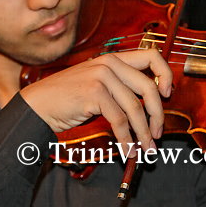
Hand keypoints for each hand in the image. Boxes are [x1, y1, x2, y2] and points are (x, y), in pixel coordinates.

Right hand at [20, 49, 172, 156]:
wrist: (38, 105)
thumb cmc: (66, 99)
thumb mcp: (96, 84)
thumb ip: (119, 87)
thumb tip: (147, 108)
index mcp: (112, 58)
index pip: (151, 55)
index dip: (165, 74)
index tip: (168, 94)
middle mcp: (109, 63)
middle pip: (148, 87)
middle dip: (157, 115)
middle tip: (157, 134)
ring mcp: (101, 77)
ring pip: (135, 108)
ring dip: (143, 134)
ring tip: (145, 150)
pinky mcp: (94, 93)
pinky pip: (119, 121)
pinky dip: (127, 140)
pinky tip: (127, 151)